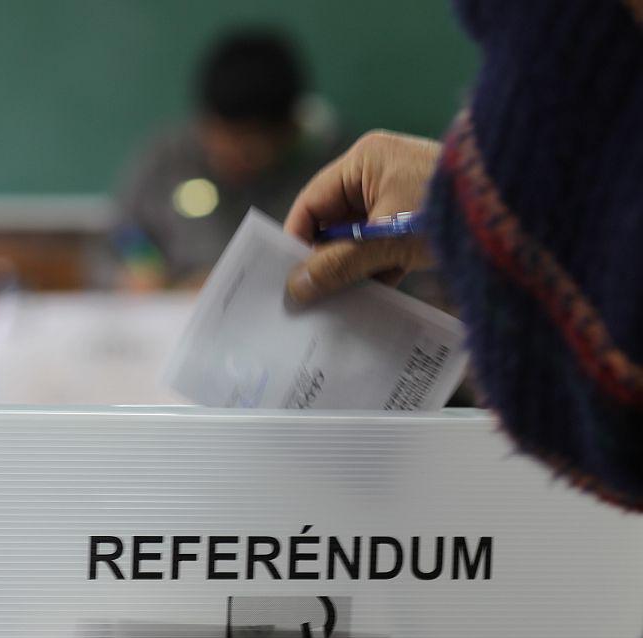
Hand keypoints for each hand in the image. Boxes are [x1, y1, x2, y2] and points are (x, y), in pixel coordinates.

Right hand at [284, 130, 440, 303]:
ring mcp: (400, 194)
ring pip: (358, 237)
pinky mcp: (418, 218)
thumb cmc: (448, 213)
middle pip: (333, 221)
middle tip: (309, 298)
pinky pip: (383, 245)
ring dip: (351, 269)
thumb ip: (338, 265)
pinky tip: (369, 298)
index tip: (286, 278)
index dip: (296, 241)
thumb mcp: (387, 242)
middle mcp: (379, 171)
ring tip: (337, 304)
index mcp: (364, 159)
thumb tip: (296, 289)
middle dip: (323, 259)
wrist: (526, 213)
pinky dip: (376, 269)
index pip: (311, 202)